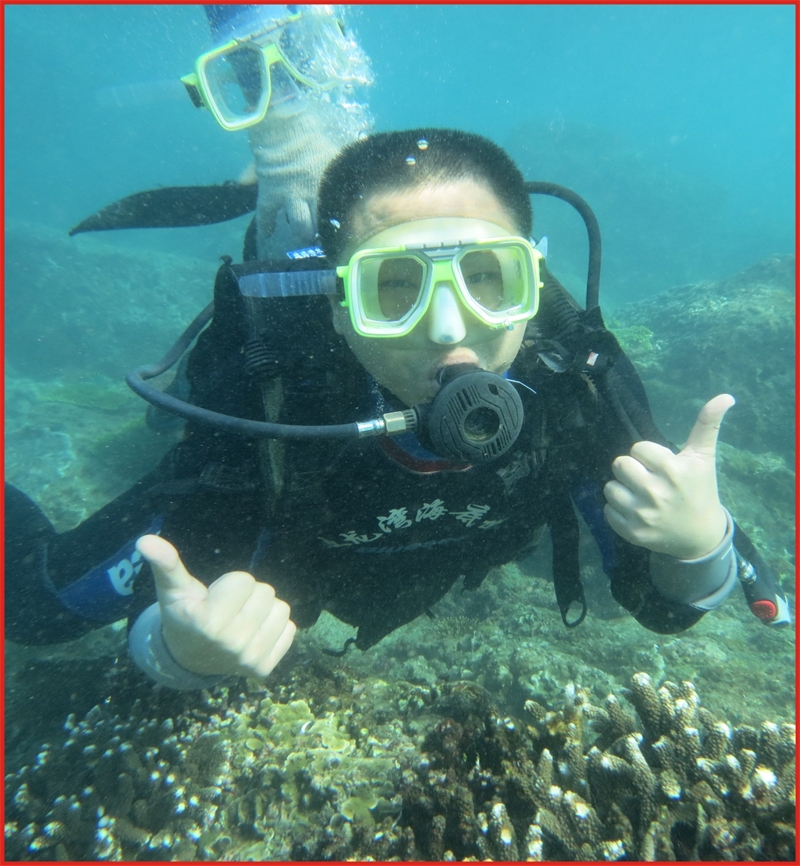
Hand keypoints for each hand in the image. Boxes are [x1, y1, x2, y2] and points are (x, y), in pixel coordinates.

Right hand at [135, 535, 295, 678]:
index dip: (230, 584)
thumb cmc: (185, 614)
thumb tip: (145, 540)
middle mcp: (232, 643)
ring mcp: (249, 659)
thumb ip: (165, 563)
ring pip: (281, 608)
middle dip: (248, 595)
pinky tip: (253, 634)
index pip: (245, 580)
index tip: (214, 599)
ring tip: (241, 620)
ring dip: (264, 610)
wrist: (189, 658)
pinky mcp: (264, 668)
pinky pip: (289, 628)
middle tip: (228, 609)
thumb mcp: (174, 589)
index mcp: (209, 621)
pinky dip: (274, 627)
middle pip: (266, 592)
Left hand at [603, 394, 734, 559]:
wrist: (702, 535)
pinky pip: (608, 511)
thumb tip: (726, 396)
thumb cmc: (700, 490)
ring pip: (610, 487)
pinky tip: (636, 511)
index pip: (637, 448)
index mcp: (673, 471)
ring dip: (622, 489)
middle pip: (619, 464)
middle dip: (632, 469)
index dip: (647, 455)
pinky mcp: (632, 533)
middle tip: (646, 478)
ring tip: (640, 495)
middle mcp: (656, 492)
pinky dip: (618, 510)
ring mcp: (642, 515)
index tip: (660, 465)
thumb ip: (707, 425)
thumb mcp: (704, 457)